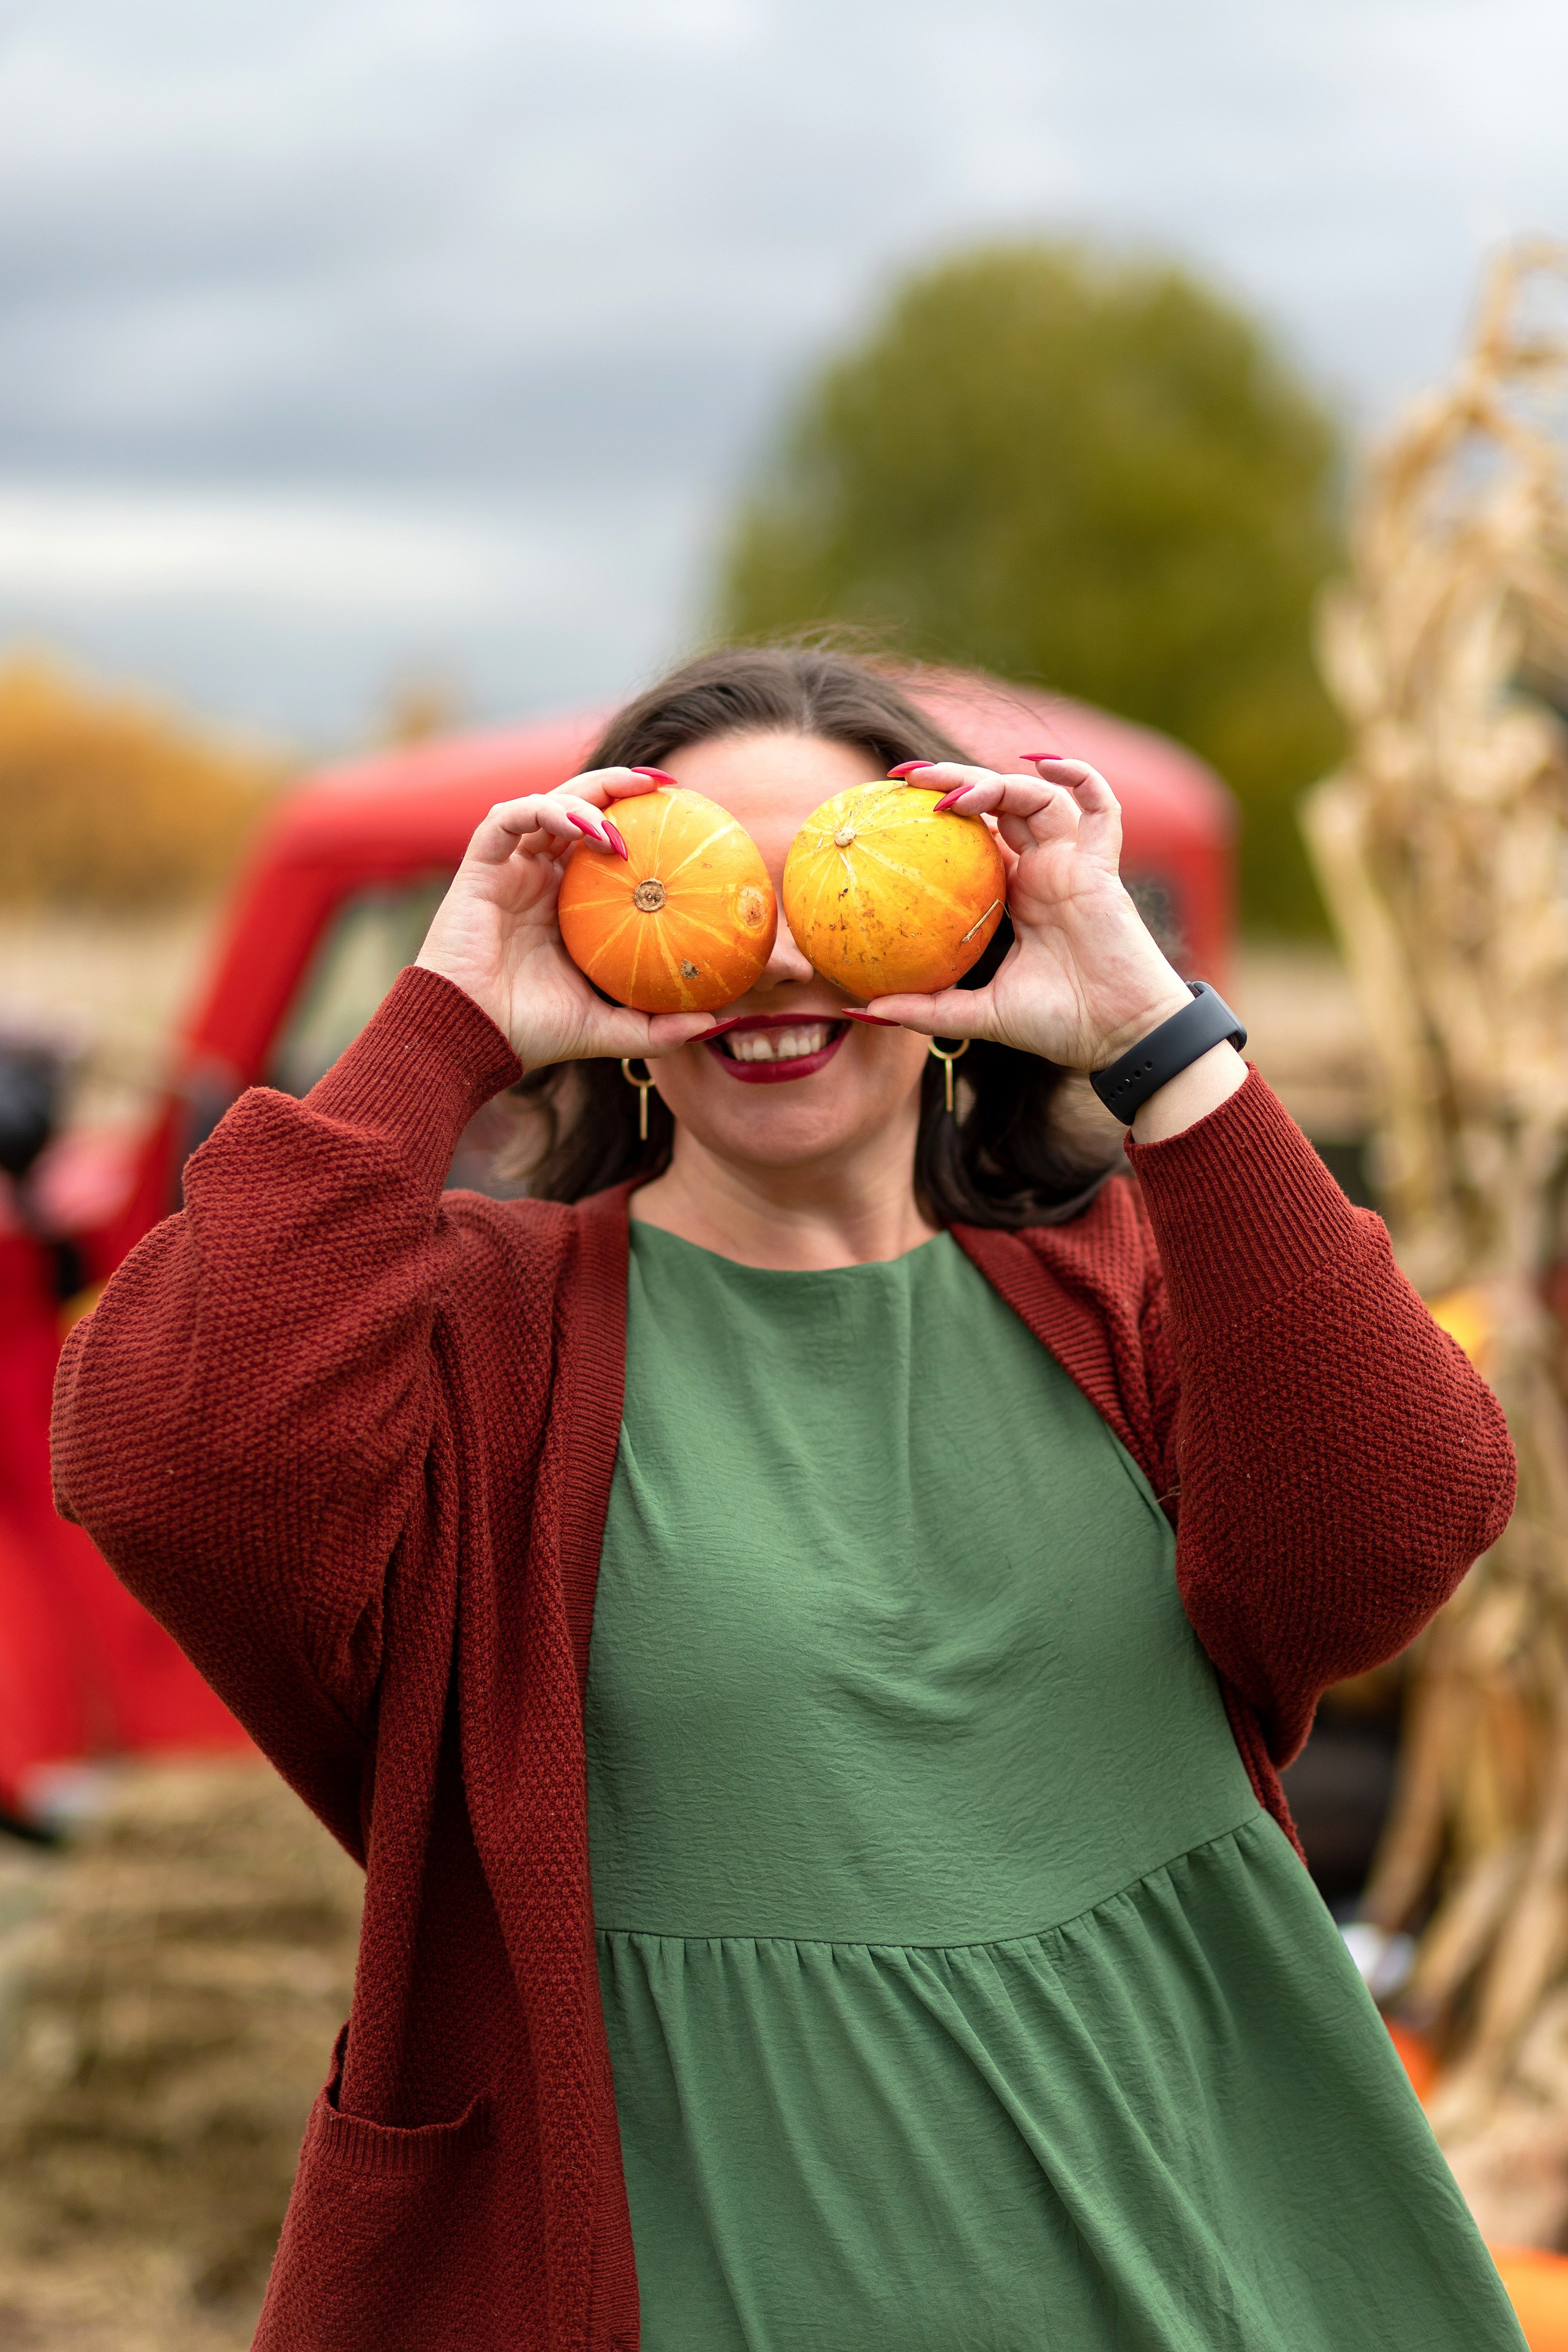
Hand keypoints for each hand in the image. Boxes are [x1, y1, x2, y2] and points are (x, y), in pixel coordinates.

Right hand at [414, 767, 717, 1067]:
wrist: (470, 1038)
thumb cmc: (531, 1033)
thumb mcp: (608, 1029)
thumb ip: (657, 1026)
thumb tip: (717, 1022)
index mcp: (567, 903)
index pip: (605, 844)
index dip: (639, 821)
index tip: (685, 814)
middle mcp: (539, 877)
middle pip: (579, 810)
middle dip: (617, 787)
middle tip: (662, 786)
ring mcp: (508, 869)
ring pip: (546, 805)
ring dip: (585, 798)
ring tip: (620, 817)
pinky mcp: (479, 867)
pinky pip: (507, 819)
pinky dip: (542, 810)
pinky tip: (579, 823)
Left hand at [866, 757, 1194, 1068]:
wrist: (1118, 1038)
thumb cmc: (1058, 1025)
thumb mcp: (980, 1014)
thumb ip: (927, 1008)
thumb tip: (862, 1009)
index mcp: (1015, 895)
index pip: (972, 838)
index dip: (938, 815)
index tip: (889, 806)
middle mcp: (1043, 870)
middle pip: (997, 804)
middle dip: (954, 779)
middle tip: (905, 777)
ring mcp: (1073, 863)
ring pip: (1036, 797)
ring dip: (994, 783)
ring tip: (951, 794)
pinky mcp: (1102, 866)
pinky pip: (1100, 807)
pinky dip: (1080, 775)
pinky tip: (1044, 764)